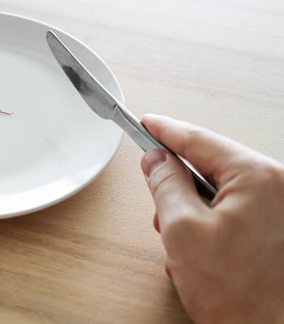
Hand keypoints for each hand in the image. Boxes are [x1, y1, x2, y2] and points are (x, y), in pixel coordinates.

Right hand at [140, 114, 283, 323]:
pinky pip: (235, 209)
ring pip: (221, 190)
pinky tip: (200, 249)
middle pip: (211, 165)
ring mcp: (280, 208)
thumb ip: (165, 184)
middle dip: (178, 183)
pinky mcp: (277, 228)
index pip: (199, 139)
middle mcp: (278, 186)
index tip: (146, 123)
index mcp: (258, 177)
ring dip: (193, 208)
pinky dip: (211, 221)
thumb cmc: (239, 294)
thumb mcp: (182, 230)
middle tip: (157, 200)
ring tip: (180, 239)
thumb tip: (157, 160)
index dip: (165, 130)